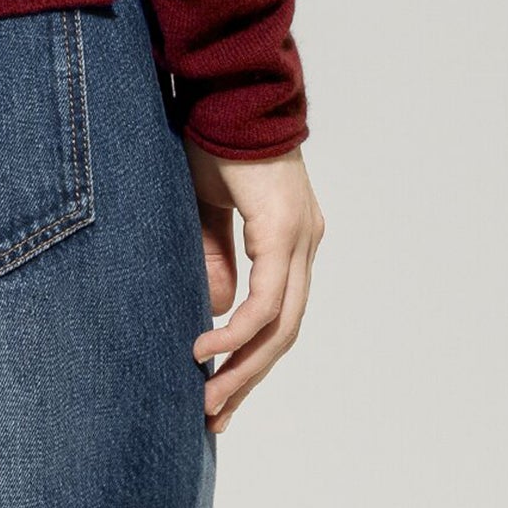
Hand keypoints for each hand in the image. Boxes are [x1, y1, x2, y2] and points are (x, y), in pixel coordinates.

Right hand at [186, 143, 323, 433]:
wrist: (223, 91)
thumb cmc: (211, 140)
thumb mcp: (204, 210)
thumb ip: (213, 257)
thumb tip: (213, 311)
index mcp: (290, 239)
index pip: (278, 316)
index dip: (249, 358)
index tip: (217, 392)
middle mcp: (304, 243)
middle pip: (285, 333)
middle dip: (248, 378)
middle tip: (215, 417)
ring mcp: (299, 238)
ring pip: (282, 326)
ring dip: (244, 367)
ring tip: (209, 399)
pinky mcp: (283, 231)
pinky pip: (266, 300)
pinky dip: (237, 331)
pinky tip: (206, 349)